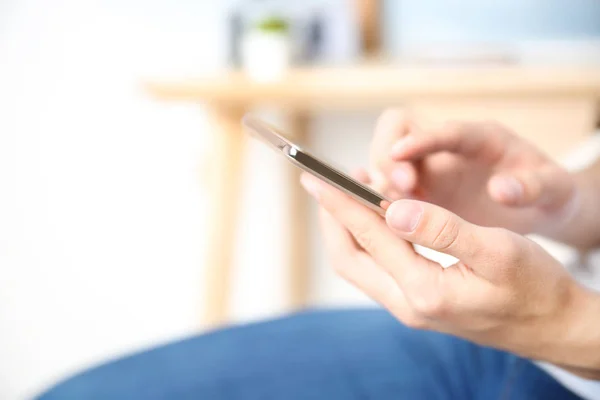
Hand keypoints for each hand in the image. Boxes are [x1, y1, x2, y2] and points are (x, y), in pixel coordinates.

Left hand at [301, 173, 599, 376]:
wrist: (553, 327)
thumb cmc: (535, 288)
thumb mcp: (497, 251)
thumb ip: (442, 230)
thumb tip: (392, 209)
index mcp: (425, 291)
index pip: (369, 237)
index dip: (340, 203)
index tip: (317, 177)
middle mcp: (408, 304)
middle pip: (348, 258)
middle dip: (332, 218)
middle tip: (324, 183)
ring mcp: (410, 307)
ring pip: (359, 265)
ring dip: (347, 228)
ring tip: (347, 192)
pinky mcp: (417, 303)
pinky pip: (377, 268)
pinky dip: (367, 239)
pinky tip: (376, 217)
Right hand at [368, 110, 576, 234]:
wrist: (540, 207)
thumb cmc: (548, 192)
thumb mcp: (554, 190)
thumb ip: (533, 187)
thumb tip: (501, 190)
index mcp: (480, 138)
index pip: (445, 130)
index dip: (420, 140)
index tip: (399, 154)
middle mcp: (446, 148)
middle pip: (397, 131)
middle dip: (389, 158)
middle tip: (400, 191)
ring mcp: (429, 168)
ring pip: (386, 161)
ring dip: (380, 183)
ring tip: (386, 212)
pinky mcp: (420, 191)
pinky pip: (387, 190)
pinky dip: (379, 202)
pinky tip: (379, 222)